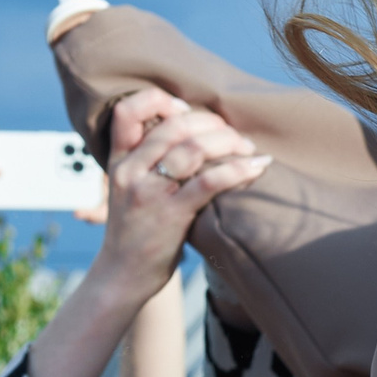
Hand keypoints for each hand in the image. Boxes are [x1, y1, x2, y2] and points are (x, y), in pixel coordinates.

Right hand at [86, 89, 271, 300]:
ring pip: (194, 148)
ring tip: (249, 149)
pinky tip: (257, 167)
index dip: (160, 100)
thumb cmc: (136, 230)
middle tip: (233, 134)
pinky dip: (239, 169)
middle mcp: (130, 171)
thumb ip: (148, 160)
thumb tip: (192, 131)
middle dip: (212, 123)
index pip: (127, 111)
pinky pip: (210, 181)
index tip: (186, 110)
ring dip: (230, 142)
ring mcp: (149, 192)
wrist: (122, 276)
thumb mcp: (129, 188)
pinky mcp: (171, 214)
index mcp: (119, 161)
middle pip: (174, 125)